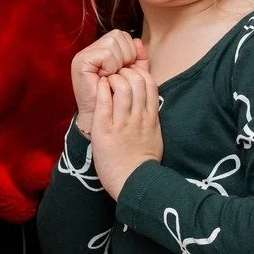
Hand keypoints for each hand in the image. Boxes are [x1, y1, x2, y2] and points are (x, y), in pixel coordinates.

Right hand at [70, 31, 142, 132]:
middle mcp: (91, 49)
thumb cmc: (119, 99)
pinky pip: (106, 54)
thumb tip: (139, 41)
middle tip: (119, 73)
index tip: (127, 69)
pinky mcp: (80, 62)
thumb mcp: (132, 75)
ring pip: (113, 42)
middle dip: (126, 55)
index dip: (130, 51)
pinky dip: (111, 66)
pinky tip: (105, 78)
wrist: (107, 119)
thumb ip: (138, 58)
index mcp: (102, 50)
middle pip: (118, 35)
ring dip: (119, 62)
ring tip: (112, 76)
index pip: (123, 35)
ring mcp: (84, 54)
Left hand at [90, 65, 162, 197]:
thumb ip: (151, 117)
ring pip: (122, 87)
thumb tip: (148, 104)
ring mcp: (122, 123)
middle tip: (114, 76)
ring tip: (105, 82)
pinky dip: (101, 89)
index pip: (150, 83)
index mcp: (151, 117)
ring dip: (111, 78)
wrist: (133, 182)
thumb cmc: (142, 161)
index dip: (139, 72)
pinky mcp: (105, 130)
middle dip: (124, 71)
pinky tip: (98, 87)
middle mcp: (138, 117)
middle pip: (136, 80)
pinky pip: (104, 102)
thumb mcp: (154, 135)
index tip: (129, 75)